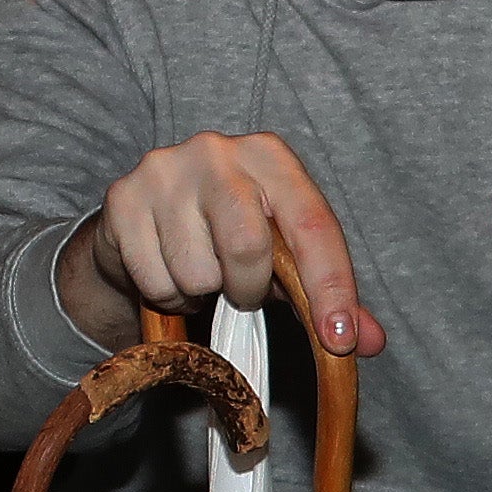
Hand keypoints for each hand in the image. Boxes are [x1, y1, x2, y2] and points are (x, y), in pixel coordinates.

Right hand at [60, 130, 379, 364]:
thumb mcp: (281, 256)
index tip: (340, 340)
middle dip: (249, 289)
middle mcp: (216, 150)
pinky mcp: (122, 197)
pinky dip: (167, 295)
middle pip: (247, 246)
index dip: (332, 287)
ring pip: (196, 271)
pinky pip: (155, 280)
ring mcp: (163, 169)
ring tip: (200, 273)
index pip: (312, 224)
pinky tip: (168, 271)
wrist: (141, 220)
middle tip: (242, 292)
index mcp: (270, 155)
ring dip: (203, 292)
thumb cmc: (225, 234)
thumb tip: (369, 340)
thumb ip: (324, 293)